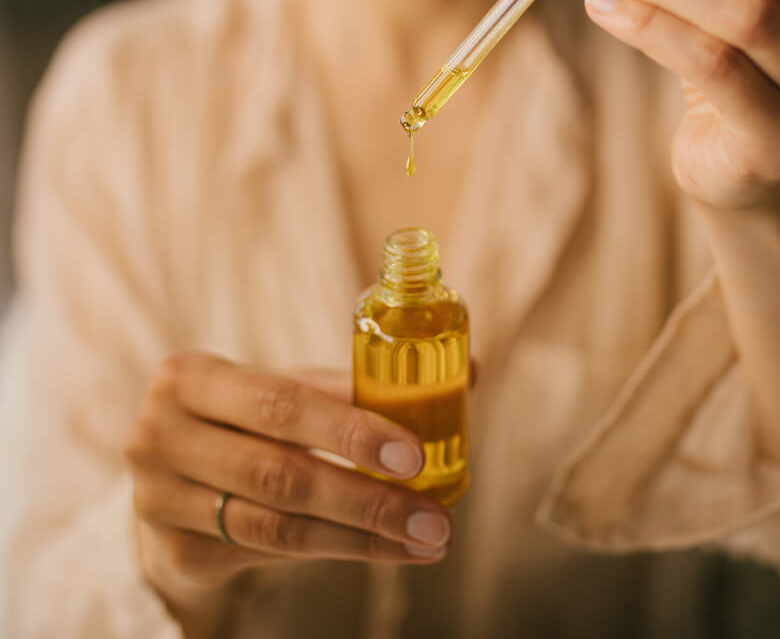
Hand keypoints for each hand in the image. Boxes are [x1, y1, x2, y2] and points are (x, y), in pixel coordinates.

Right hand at [125, 353, 450, 610]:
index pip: (280, 404)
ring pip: (277, 527)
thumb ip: (358, 385)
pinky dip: (330, 553)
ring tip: (423, 541)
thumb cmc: (245, 417)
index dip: (349, 431)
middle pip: (280, 475)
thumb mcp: (283, 389)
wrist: (169, 473)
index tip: (413, 453)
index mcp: (190, 377)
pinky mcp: (174, 551)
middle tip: (434, 519)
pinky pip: (267, 556)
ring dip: (360, 538)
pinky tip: (377, 549)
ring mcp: (159, 499)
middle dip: (367, 500)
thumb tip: (469, 374)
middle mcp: (160, 435)